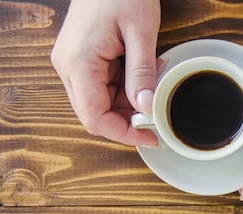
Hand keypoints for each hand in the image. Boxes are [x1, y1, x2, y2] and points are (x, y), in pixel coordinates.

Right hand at [51, 0, 160, 145]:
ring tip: (151, 79)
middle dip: (128, 118)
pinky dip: (125, 87)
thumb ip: (142, 73)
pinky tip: (141, 71)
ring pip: (100, 102)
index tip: (150, 136)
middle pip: (95, 114)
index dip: (123, 133)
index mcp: (78, 62)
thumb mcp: (140, 31)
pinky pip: (102, 86)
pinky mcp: (81, 59)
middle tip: (156, 109)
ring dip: (129, 101)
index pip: (95, 118)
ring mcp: (72, 63)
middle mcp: (68, 66)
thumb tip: (146, 108)